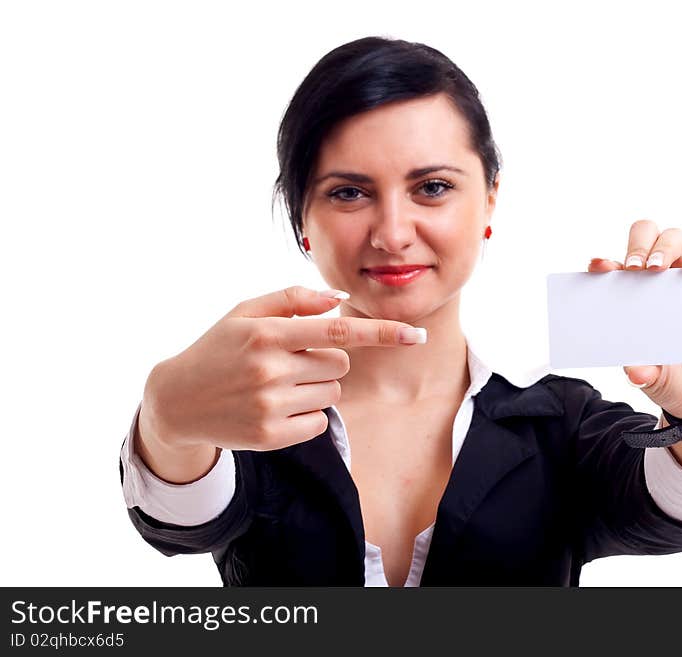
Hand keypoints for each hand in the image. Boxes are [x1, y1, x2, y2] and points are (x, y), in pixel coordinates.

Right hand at [141, 285, 426, 452]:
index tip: (416, 335)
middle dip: (325, 360)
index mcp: (267, 332)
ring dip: (316, 387)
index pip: (338, 330)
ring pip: (332, 394)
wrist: (177, 400)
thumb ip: (292, 299)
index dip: (382, 333)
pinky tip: (276, 407)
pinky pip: (320, 422)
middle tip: (290, 361)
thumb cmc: (218, 348)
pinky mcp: (270, 436)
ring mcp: (269, 406)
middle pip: (340, 364)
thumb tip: (339, 298)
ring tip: (279, 384)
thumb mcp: (245, 312)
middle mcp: (270, 369)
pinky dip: (308, 415)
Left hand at [587, 219, 681, 420]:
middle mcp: (659, 282)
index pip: (616, 267)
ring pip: (676, 240)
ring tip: (655, 269)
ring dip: (664, 248)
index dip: (605, 263)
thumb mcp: (651, 377)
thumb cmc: (669, 378)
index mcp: (633, 296)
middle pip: (648, 238)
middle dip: (638, 245)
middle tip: (635, 268)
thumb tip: (634, 371)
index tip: (596, 267)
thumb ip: (642, 372)